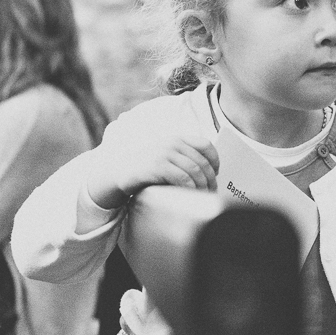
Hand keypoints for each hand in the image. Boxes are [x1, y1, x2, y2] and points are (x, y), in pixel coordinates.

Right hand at [87, 128, 218, 208]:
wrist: (118, 171)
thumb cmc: (146, 167)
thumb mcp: (166, 156)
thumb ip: (182, 157)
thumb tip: (208, 172)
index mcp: (177, 139)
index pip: (205, 145)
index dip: (215, 160)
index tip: (216, 173)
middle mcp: (172, 143)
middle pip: (202, 161)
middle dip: (210, 178)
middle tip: (212, 191)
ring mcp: (164, 154)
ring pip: (194, 170)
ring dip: (202, 185)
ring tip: (203, 195)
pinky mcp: (157, 166)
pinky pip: (181, 177)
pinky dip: (190, 188)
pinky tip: (191, 194)